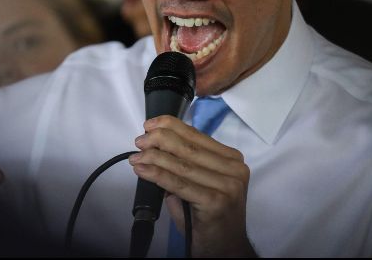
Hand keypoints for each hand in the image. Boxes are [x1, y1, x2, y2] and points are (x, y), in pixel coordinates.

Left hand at [129, 115, 255, 256]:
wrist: (225, 248)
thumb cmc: (209, 217)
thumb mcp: (201, 184)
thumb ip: (186, 165)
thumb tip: (155, 148)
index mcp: (232, 160)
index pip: (198, 136)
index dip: (172, 126)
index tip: (150, 124)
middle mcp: (235, 170)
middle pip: (190, 147)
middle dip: (160, 140)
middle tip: (140, 140)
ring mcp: (228, 186)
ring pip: (183, 165)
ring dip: (155, 157)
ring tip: (137, 156)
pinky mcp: (216, 202)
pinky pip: (180, 184)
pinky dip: (158, 174)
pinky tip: (143, 169)